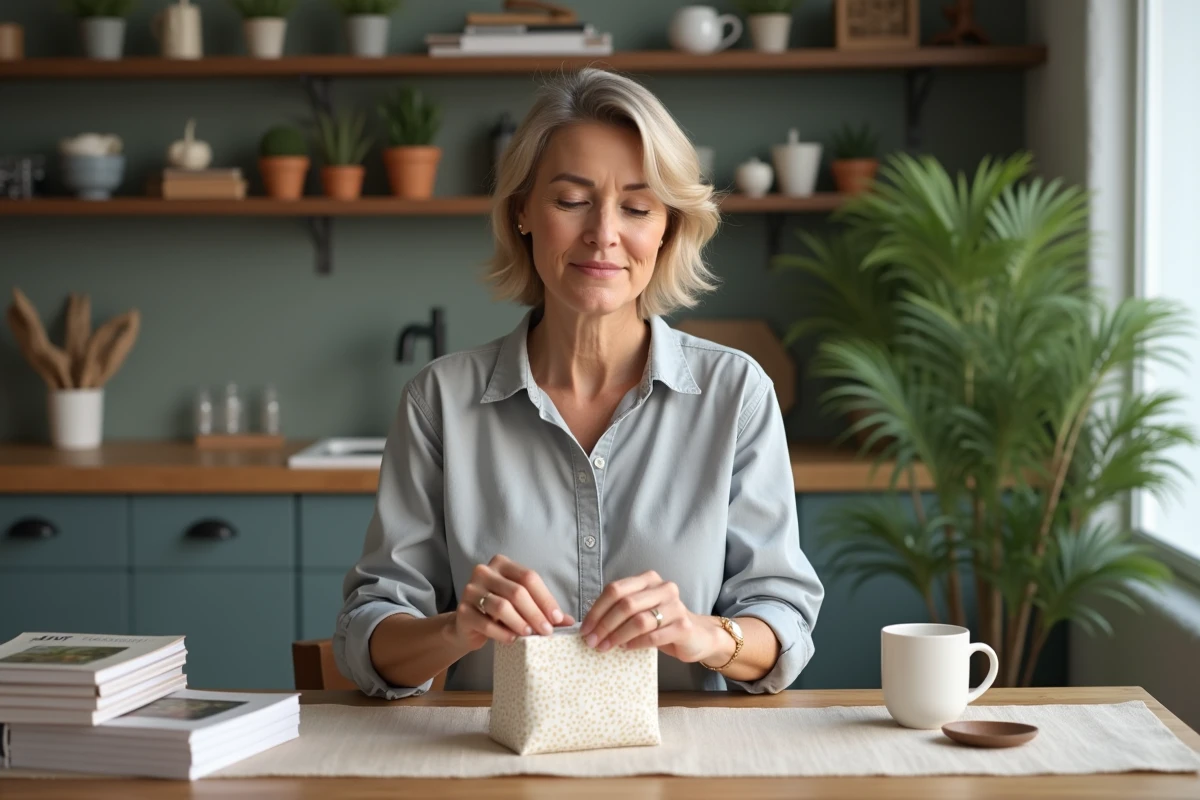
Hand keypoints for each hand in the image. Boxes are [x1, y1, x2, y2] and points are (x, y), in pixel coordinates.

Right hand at [443, 554, 574, 651]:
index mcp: (502, 564)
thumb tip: (569, 621)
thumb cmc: (500, 612)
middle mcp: (484, 572)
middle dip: (535, 613)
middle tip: (547, 631)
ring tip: (530, 635)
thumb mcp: (522, 606)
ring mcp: (470, 590)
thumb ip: (544, 610)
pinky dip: (502, 633)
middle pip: (517, 591)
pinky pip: (485, 622)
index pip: (528, 577)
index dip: (545, 598)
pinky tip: (512, 640)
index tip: (557, 618)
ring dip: (519, 622)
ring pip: (501, 606)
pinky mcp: (462, 610)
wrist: (468, 625)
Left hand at [579, 570, 715, 663]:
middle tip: (591, 642)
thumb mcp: (641, 610)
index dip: (597, 610)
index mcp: (648, 579)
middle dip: (604, 625)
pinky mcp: (683, 627)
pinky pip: (653, 636)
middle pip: (625, 604)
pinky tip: (626, 649)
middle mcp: (664, 588)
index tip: (585, 629)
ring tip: (605, 647)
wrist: (697, 636)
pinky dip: (635, 644)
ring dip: (617, 636)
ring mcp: (676, 606)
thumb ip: (620, 610)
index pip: (615, 589)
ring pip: (638, 621)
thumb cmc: (661, 623)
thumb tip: (589, 626)